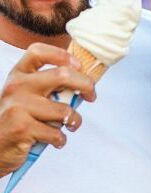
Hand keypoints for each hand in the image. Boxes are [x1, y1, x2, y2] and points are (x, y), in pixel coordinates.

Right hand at [0, 43, 95, 177]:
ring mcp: (18, 107)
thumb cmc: (18, 121)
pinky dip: (61, 140)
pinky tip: (54, 140)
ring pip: (64, 110)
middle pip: (62, 75)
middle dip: (86, 85)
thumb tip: (84, 81)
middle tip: (91, 96)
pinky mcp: (22, 129)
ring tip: (69, 125)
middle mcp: (17, 87)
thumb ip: (48, 86)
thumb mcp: (27, 96)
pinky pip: (57, 133)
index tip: (79, 66)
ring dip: (74, 121)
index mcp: (18, 75)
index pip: (38, 51)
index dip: (63, 55)